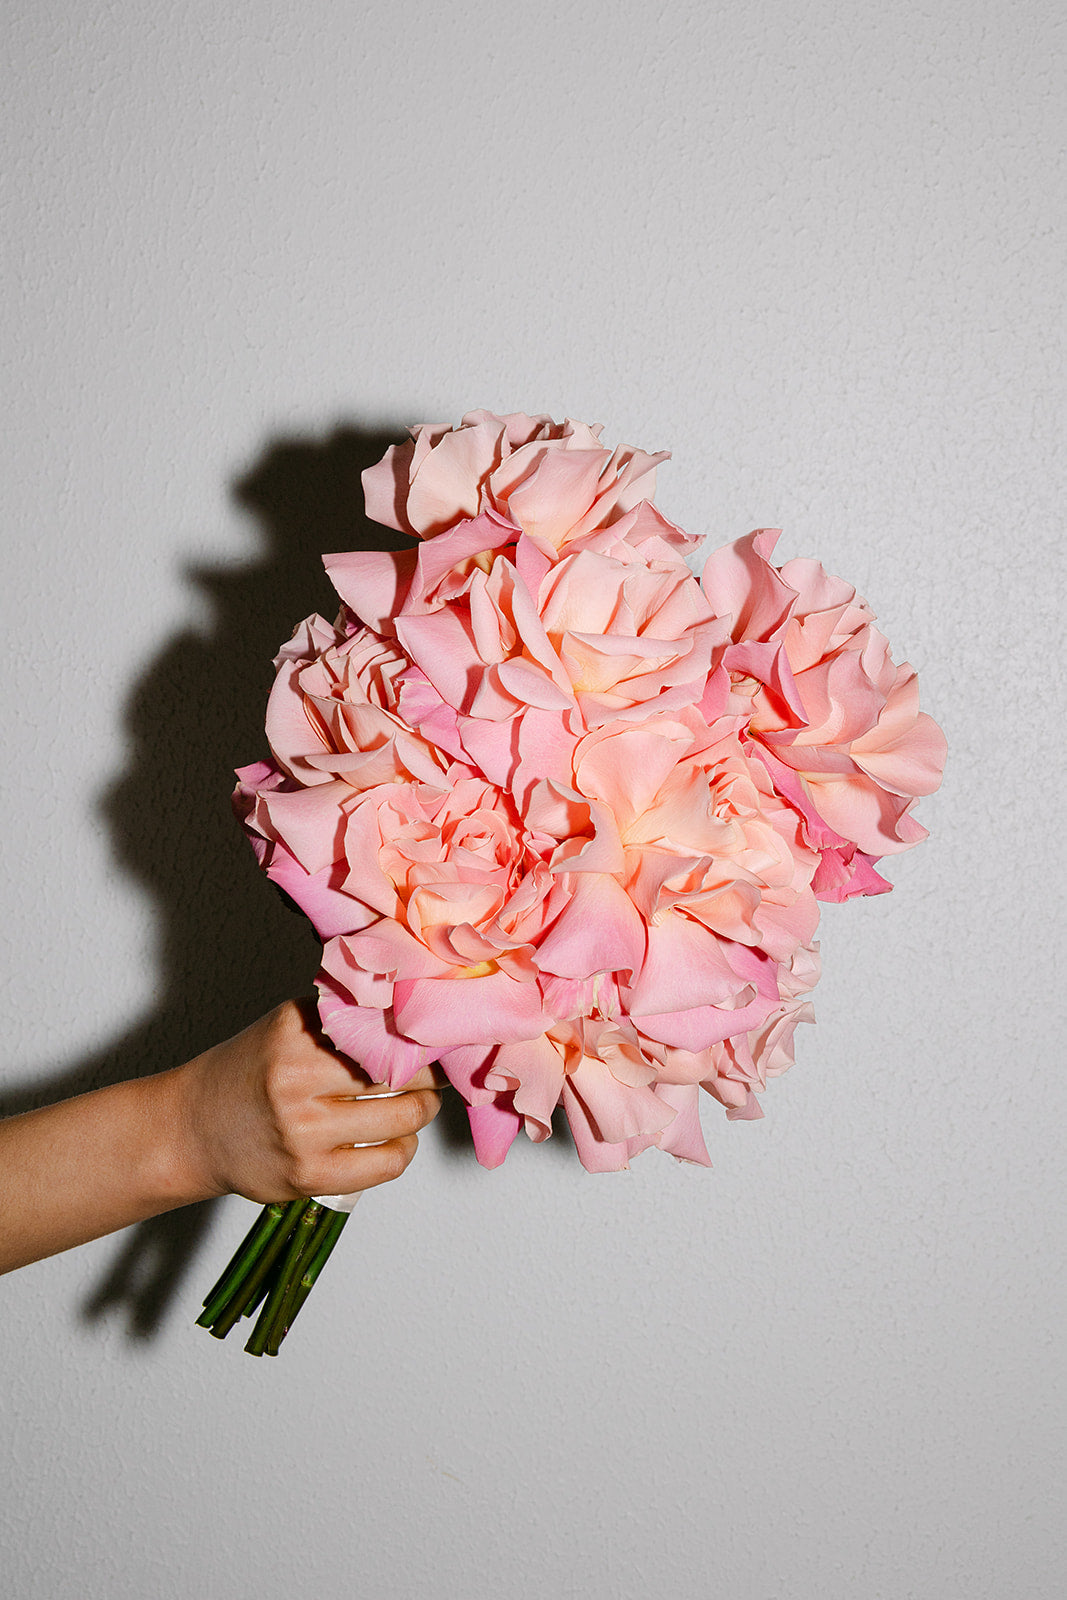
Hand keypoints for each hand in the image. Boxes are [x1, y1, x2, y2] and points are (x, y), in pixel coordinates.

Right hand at [177, 999, 441, 1204]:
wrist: (193, 1129)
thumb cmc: (249, 1073)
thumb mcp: (287, 1027)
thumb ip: (341, 1017)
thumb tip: (410, 1013)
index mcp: (295, 1032)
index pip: (382, 1026)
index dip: (417, 1034)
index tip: (433, 1037)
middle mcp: (296, 1078)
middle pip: (400, 1071)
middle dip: (428, 1072)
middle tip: (433, 1070)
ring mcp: (303, 1131)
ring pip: (403, 1118)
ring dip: (422, 1110)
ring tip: (418, 1104)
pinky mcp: (310, 1175)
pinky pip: (387, 1163)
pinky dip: (404, 1149)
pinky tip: (396, 1139)